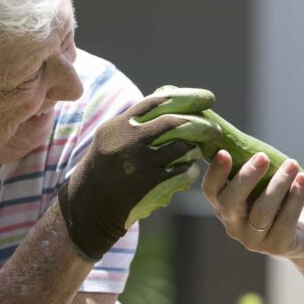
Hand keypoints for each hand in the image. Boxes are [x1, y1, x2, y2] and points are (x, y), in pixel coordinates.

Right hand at [59, 92, 219, 259]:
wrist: (88, 206)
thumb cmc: (104, 169)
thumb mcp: (111, 137)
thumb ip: (135, 120)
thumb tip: (170, 98)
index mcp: (121, 124)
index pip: (160, 101)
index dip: (188, 97)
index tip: (208, 98)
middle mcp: (130, 140)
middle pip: (176, 123)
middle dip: (201, 124)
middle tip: (215, 129)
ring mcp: (140, 163)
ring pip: (182, 148)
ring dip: (195, 150)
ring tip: (196, 153)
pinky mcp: (149, 185)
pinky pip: (182, 173)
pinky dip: (190, 171)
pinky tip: (189, 172)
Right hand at [202, 149, 303, 259]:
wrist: (300, 233)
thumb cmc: (275, 199)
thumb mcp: (259, 185)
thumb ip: (250, 167)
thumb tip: (242, 135)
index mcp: (223, 206)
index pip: (210, 190)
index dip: (215, 173)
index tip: (225, 152)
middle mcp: (233, 225)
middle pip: (232, 202)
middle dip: (247, 177)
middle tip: (263, 157)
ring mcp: (253, 239)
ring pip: (262, 211)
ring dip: (278, 184)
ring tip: (292, 164)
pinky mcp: (277, 245)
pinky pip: (285, 220)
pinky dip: (295, 198)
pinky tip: (302, 180)